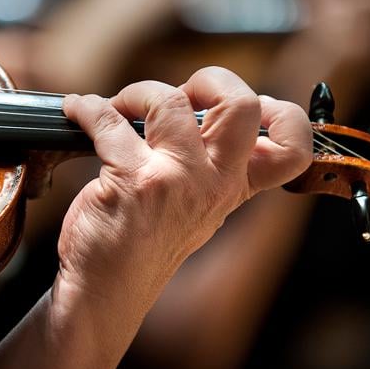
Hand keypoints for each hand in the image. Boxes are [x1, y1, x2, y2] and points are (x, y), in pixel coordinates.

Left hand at [60, 67, 311, 297]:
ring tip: (118, 107)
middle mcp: (213, 183)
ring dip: (137, 92)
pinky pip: (108, 121)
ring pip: (170, 101)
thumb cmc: (146, 244)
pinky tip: (78, 111)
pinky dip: (87, 108)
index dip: (282, 114)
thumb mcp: (198, 210)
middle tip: (182, 91)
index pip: (291, 149)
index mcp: (233, 187)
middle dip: (212, 79)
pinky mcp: (131, 181)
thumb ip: (212, 166)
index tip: (247, 103)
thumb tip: (198, 105)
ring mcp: (175, 181)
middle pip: (242, 106)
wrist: (107, 289)